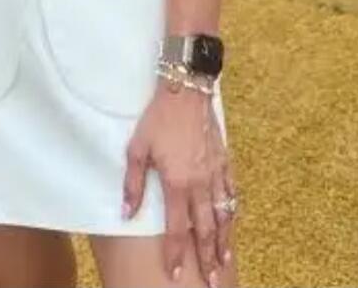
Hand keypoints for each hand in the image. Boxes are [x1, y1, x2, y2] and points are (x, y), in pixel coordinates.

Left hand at [123, 85, 235, 285]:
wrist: (187, 89)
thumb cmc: (158, 118)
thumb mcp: (137, 148)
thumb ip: (133, 184)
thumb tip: (126, 214)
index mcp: (177, 183)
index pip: (176, 229)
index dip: (176, 253)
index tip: (176, 274)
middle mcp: (200, 183)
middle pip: (205, 229)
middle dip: (207, 258)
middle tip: (210, 281)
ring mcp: (215, 172)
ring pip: (223, 214)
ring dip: (223, 240)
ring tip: (223, 261)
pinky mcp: (224, 160)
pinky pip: (231, 191)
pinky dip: (232, 210)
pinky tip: (231, 219)